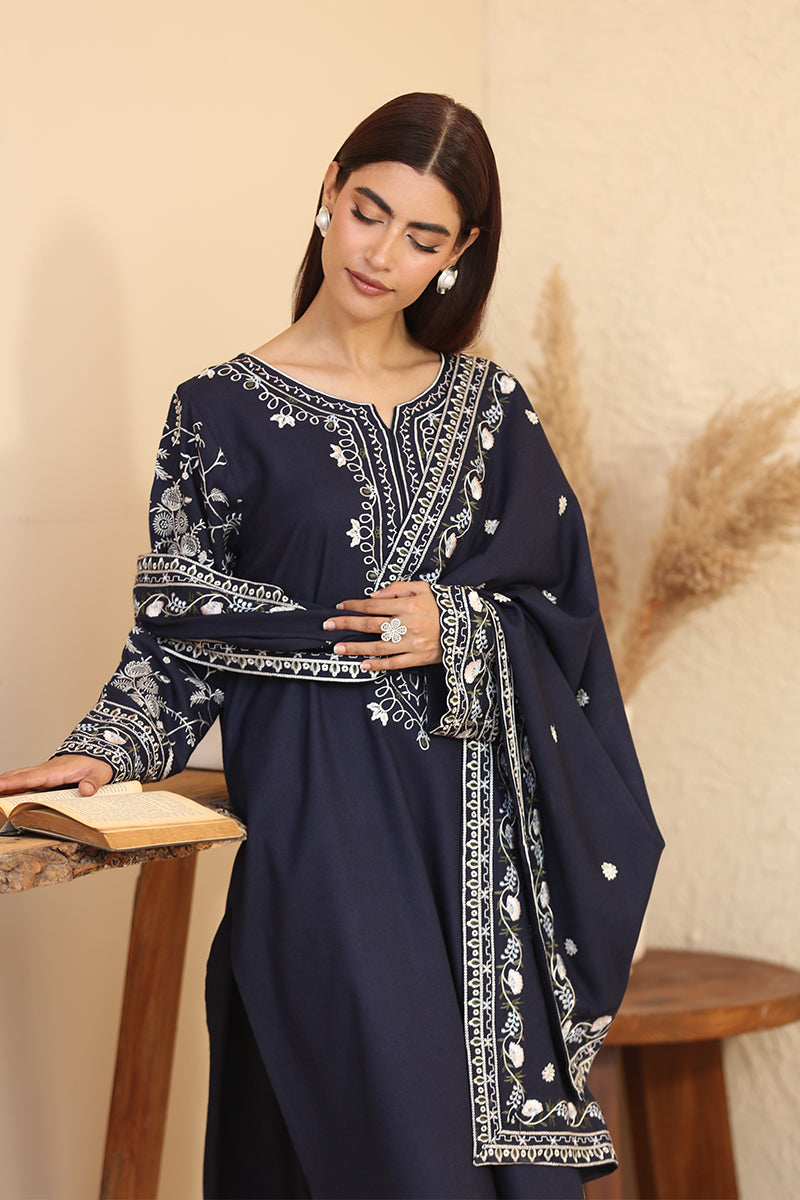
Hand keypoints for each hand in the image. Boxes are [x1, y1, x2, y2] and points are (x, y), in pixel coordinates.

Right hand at [0, 755, 112, 797]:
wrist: (100, 751)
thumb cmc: (98, 763)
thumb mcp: (100, 773)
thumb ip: (93, 782)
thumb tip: (87, 790)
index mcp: (56, 771)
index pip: (30, 778)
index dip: (13, 783)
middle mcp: (46, 770)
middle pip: (18, 776)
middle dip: (2, 784)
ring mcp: (44, 772)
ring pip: (19, 776)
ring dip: (5, 784)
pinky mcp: (46, 775)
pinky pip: (25, 779)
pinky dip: (13, 784)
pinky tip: (6, 790)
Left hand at [324, 581, 441, 671]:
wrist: (469, 626)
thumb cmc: (442, 605)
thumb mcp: (423, 588)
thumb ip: (397, 588)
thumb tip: (372, 596)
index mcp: (408, 605)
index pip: (373, 605)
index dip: (354, 606)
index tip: (339, 607)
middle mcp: (408, 624)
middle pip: (370, 625)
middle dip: (346, 624)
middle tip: (327, 625)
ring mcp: (413, 643)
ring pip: (378, 646)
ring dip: (355, 648)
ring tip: (337, 648)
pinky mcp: (419, 658)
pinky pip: (394, 664)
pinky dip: (378, 665)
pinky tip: (363, 665)